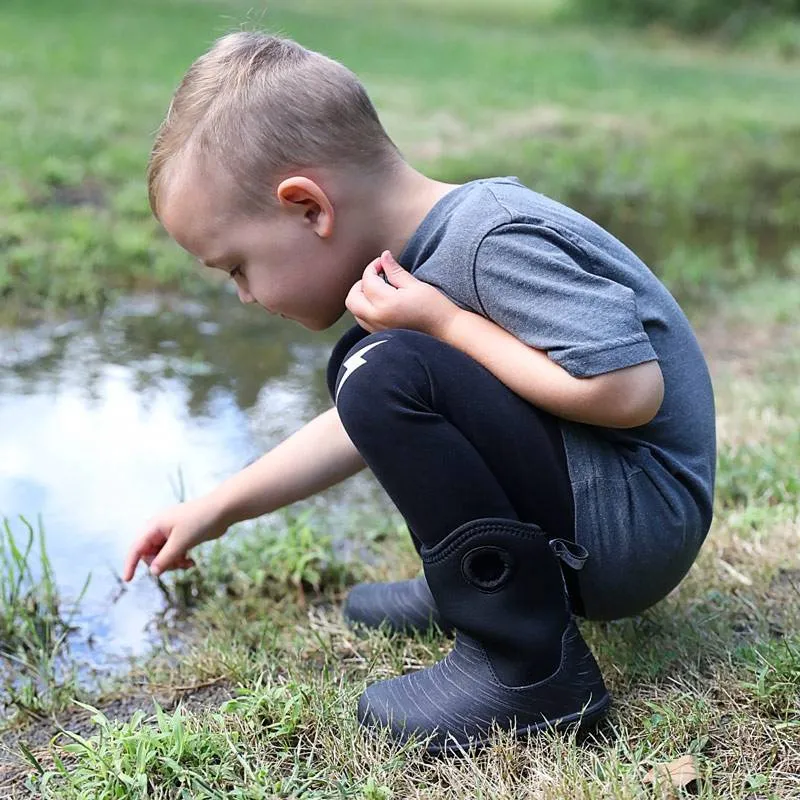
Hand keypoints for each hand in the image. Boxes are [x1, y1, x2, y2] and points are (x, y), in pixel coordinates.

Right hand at [122, 496, 229, 580]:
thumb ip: (165, 559)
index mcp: (154, 526)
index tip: (128, 580)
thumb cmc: (200, 522)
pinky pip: (173, 553)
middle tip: (177, 566)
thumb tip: (153, 572)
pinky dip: (179, 559)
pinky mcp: (181, 537)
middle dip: (161, 563)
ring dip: (172, 563)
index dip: (130, 564)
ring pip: (162, 555)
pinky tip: (191, 562)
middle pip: (150, 554)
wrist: (222, 510)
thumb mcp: (181, 543)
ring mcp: (170, 533)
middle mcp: (159, 529)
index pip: (137, 547)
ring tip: (187, 564)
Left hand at [345, 250, 460, 336]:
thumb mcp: (415, 285)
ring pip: (356, 311)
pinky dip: (366, 309)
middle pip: (353, 298)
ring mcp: (377, 330)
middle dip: (361, 283)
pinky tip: (382, 303)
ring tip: (379, 289)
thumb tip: (384, 256)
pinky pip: (363, 321)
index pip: (368, 280)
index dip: (373, 266)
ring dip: (362, 297)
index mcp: (386, 303)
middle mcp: (377, 318)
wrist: (446, 332)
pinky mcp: (381, 336)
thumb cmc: (434, 307)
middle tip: (376, 276)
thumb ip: (395, 271)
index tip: (383, 262)